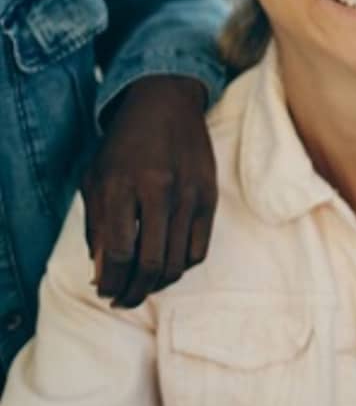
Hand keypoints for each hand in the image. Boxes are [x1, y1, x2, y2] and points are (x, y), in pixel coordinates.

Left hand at [83, 75, 215, 308]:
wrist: (166, 105)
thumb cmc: (124, 145)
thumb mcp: (96, 178)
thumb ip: (97, 226)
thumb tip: (102, 274)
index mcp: (121, 184)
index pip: (119, 251)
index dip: (111, 281)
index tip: (104, 292)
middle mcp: (158, 190)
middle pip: (150, 262)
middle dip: (133, 292)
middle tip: (123, 300)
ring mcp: (188, 195)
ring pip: (177, 261)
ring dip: (157, 284)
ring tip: (143, 288)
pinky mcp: (209, 198)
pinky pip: (199, 249)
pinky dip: (182, 266)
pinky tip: (168, 267)